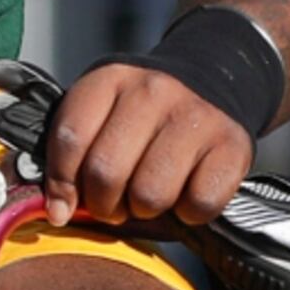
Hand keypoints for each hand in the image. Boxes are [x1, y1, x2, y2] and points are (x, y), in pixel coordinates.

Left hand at [37, 61, 252, 228]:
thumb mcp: (102, 110)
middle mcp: (153, 92)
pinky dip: (189, 213)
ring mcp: (196, 116)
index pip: (69, 139)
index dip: (61, 184)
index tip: (63, 206)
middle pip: (106, 173)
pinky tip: (185, 192)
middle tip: (113, 203)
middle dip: (103, 204)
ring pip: (150, 195)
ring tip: (148, 195)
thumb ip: (73, 151)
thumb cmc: (147, 111)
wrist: (216, 76)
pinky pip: (198, 204)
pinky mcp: (233, 145)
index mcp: (110, 80)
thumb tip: (56, 210)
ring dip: (145, 210)